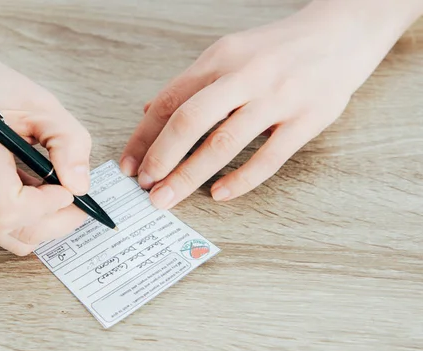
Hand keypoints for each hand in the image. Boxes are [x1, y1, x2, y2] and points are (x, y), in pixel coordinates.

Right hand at [0, 58, 90, 255]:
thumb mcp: (44, 106)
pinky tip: (32, 191)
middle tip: (76, 200)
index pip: (8, 207)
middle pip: (10, 229)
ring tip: (51, 189)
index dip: (46, 206)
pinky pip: (0, 229)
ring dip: (41, 220)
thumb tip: (79, 187)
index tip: (67, 189)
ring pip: (8, 236)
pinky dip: (25, 218)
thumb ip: (70, 143)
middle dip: (53, 221)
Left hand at [120, 0, 416, 208]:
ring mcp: (278, 98)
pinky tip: (219, 194)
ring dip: (190, 175)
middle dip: (161, 159)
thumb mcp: (230, 52)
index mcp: (220, 58)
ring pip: (224, 143)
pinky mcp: (307, 119)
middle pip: (190, 121)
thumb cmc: (278, 49)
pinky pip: (268, 157)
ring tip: (168, 197)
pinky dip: (240, 180)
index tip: (129, 165)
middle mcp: (245, 75)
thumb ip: (192, 84)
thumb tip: (151, 112)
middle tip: (145, 188)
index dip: (143, 137)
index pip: (170, 101)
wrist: (342, 33)